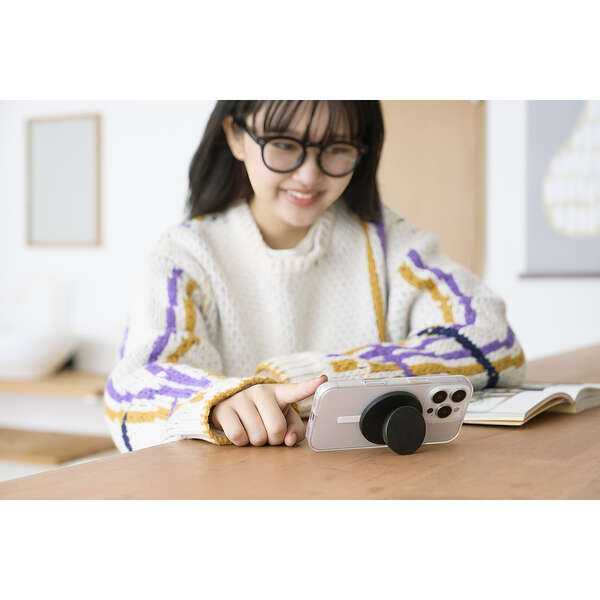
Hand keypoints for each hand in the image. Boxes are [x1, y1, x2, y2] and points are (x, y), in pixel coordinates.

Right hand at [210, 375, 326, 446]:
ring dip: (257, 442)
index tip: (323, 380)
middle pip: (276, 429)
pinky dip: (242, 442)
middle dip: (274, 439)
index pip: (297, 390)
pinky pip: (239, 437)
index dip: (310, 386)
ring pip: (257, 436)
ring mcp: (242, 398)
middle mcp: (261, 391)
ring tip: (253, 430)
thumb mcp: (282, 420)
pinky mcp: (225, 409)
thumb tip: (289, 440)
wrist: (229, 407)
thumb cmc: (262, 415)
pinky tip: (241, 431)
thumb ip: (295, 430)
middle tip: (268, 433)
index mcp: (280, 392)